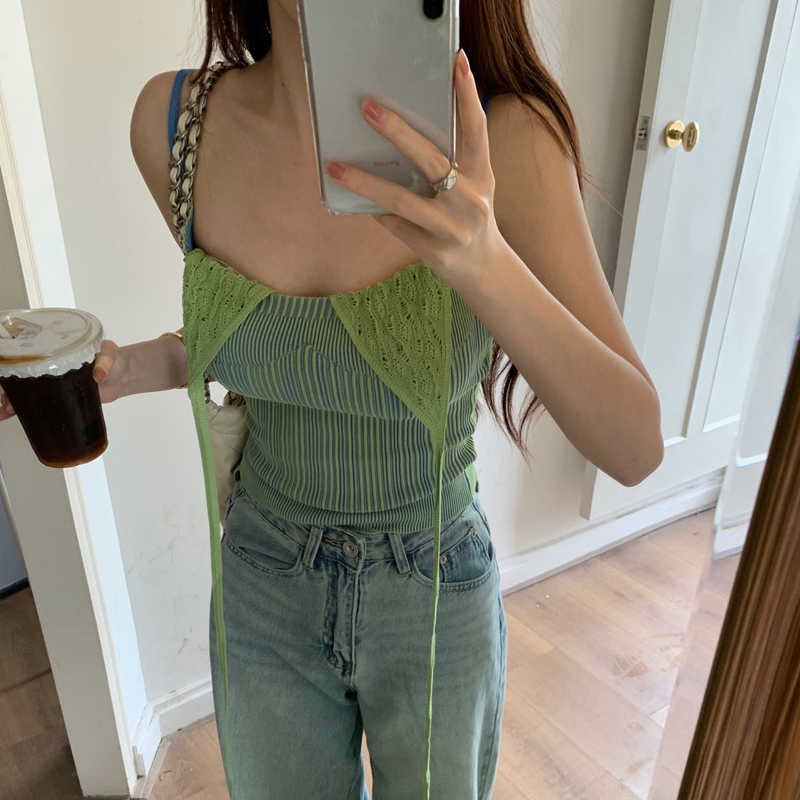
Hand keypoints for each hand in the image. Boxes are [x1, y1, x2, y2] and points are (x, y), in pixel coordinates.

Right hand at [0, 338, 129, 421]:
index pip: (27, 355)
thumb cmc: (115, 359)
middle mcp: (50, 365)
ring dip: (11, 402)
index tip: (4, 377)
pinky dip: (28, 412)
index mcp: (56, 350)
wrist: (125, 377)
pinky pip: (41, 404)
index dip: (12, 366)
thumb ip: (104, 362)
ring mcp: (53, 382)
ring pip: (26, 391)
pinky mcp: (60, 398)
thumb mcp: (109, 354)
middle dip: (7, 387)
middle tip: (3, 400)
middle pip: (20, 375)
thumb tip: (97, 375)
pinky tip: (15, 418)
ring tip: (3, 412)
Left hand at [323, 49, 502, 283]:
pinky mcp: (433, 249)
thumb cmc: (470, 216)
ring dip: (366, 182)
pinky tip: (351, 196)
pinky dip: (373, 209)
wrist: (483, 267)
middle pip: (432, 159)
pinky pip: (395, 224)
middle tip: (368, 108)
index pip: (476, 129)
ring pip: (403, 200)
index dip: (468, 95)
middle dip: (399, 132)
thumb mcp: (474, 184)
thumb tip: (402, 127)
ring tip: (336, 167)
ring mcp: (451, 227)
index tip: (456, 62)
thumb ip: (453, 158)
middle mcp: (470, 199)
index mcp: (481, 174)